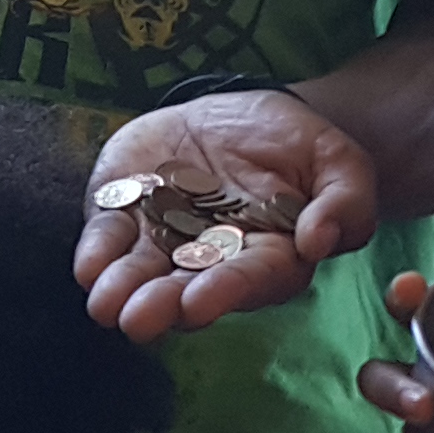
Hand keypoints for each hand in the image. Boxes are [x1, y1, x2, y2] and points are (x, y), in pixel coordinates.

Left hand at [79, 89, 377, 338]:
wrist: (239, 113)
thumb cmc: (296, 145)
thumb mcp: (337, 161)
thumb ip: (345, 201)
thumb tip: (320, 240)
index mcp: (269, 256)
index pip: (248, 279)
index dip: (223, 291)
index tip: (199, 304)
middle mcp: (210, 260)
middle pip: (185, 289)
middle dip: (161, 305)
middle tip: (140, 319)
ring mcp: (163, 240)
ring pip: (140, 273)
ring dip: (121, 291)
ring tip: (106, 306)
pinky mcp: (124, 212)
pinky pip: (107, 236)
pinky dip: (95, 253)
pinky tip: (88, 268)